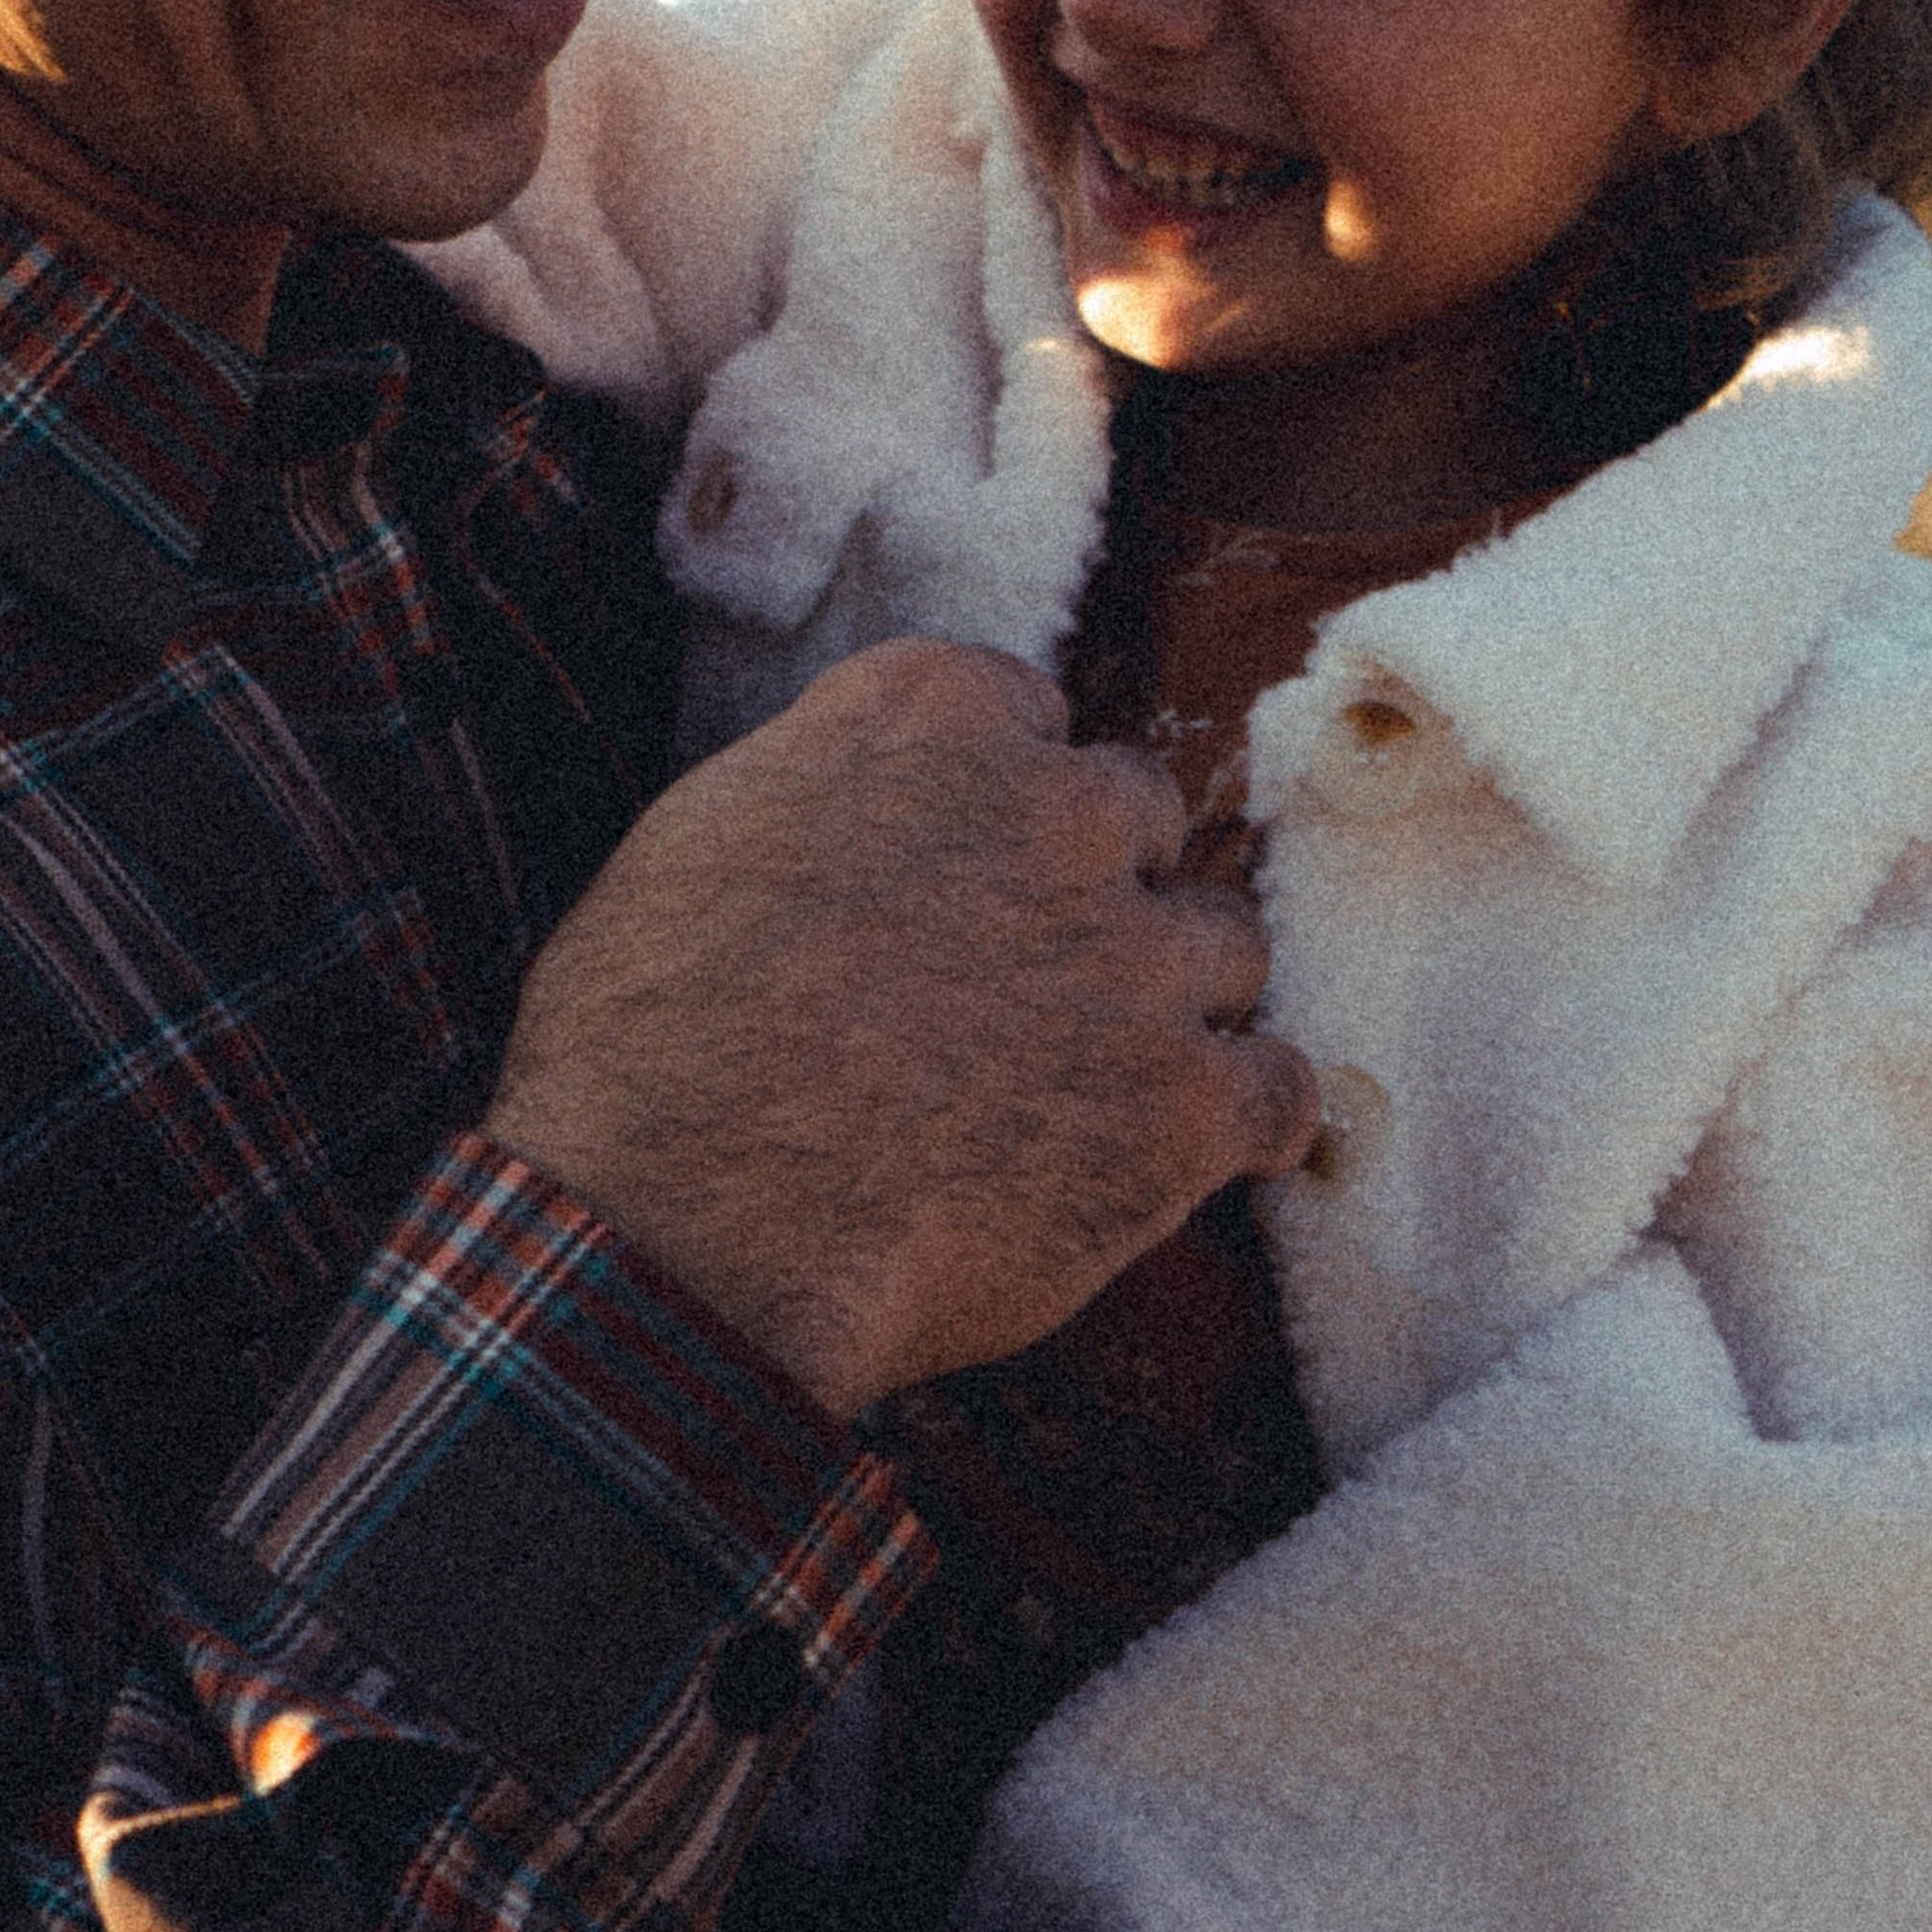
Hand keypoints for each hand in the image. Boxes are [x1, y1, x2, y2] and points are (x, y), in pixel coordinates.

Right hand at [490, 639, 1314, 1421]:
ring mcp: (1133, 955)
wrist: (683, 1218)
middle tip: (1027, 982)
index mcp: (929, 716)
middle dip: (1095, 890)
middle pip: (1137, 816)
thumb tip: (871, 816)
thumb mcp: (707, 838)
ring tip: (1094, 1082)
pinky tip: (1194, 1156)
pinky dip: (1248, 1124)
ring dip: (1172, 1004)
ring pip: (1224, 946)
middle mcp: (1053, 807)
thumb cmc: (648, 1044)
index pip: (1027, 713)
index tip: (969, 865)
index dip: (1001, 801)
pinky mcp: (1182, 1105)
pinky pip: (1283, 1091)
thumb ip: (832, 793)